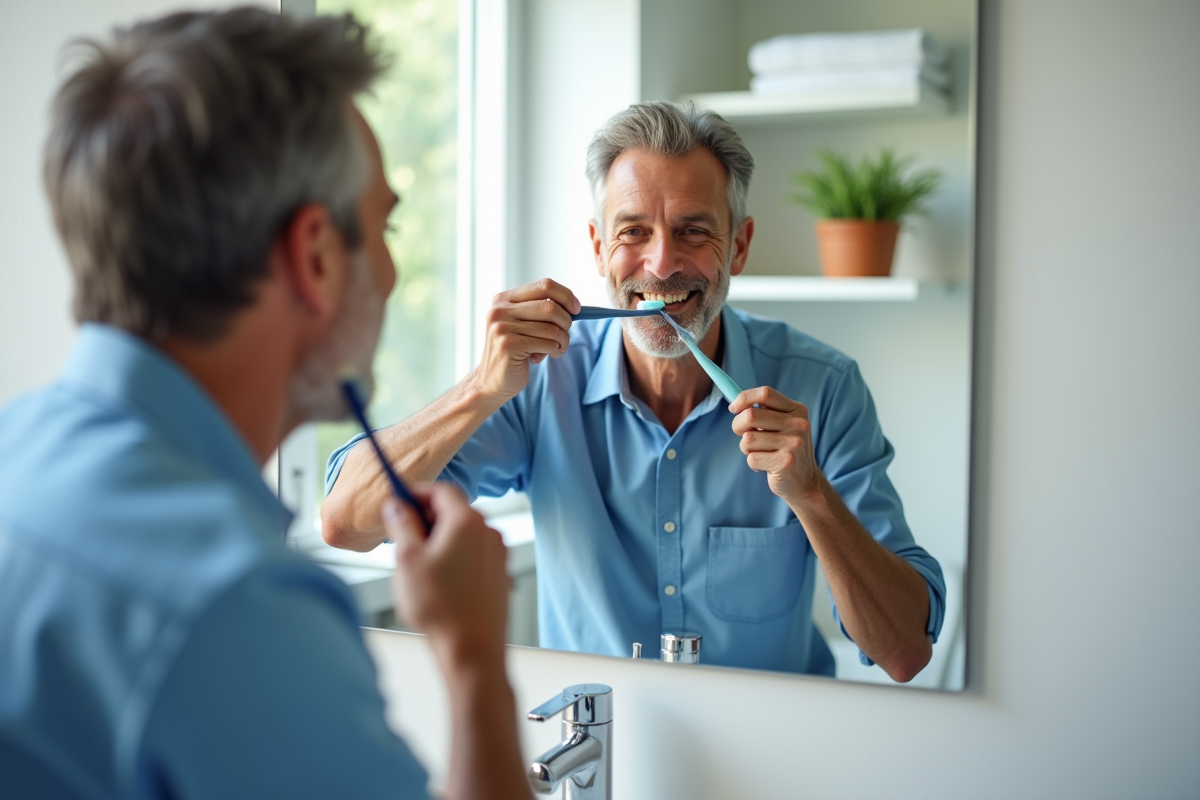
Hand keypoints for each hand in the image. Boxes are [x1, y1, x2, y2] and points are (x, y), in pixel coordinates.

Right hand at [384, 483, 509, 670]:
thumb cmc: (439, 607)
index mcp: (467, 522)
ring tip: (417, 564)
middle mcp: (488, 532)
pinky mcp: (499, 573)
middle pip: (454, 510)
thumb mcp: (407, 560)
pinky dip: (454, 554)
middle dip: (426, 518)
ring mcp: (497, 554)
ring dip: (439, 538)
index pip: (442, 491)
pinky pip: (473, 552)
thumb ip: (401, 525)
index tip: (398, 502)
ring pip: (463, 533)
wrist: (472, 650)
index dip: (417, 493)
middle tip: (402, 535)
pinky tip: (437, 580)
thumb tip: (395, 505)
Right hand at [467, 278, 580, 403]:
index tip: (576, 309)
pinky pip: (547, 344)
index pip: (544, 285)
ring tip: (555, 349)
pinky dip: (554, 351)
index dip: (566, 296)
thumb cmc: (514, 352)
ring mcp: (502, 328)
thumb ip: (541, 312)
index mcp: (504, 299)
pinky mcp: (508, 346)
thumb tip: (574, 307)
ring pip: (552, 328)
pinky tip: (541, 357)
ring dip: (562, 341)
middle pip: (550, 307)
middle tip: (564, 335)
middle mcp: (500, 310)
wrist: (491, 382)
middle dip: (566, 322)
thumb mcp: (523, 325)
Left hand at [730, 386, 822, 506]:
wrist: (805, 482)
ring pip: (748, 439)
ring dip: (747, 449)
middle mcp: (798, 424)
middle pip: (751, 415)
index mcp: (797, 410)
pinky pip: (752, 458)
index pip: (765, 393)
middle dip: (738, 426)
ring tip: (761, 453)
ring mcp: (793, 443)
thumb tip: (735, 406)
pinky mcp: (785, 462)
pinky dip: (753, 464)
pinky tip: (767, 466)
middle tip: (743, 436)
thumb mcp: (782, 426)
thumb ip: (764, 413)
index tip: (733, 408)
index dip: (744, 398)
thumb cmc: (785, 451)